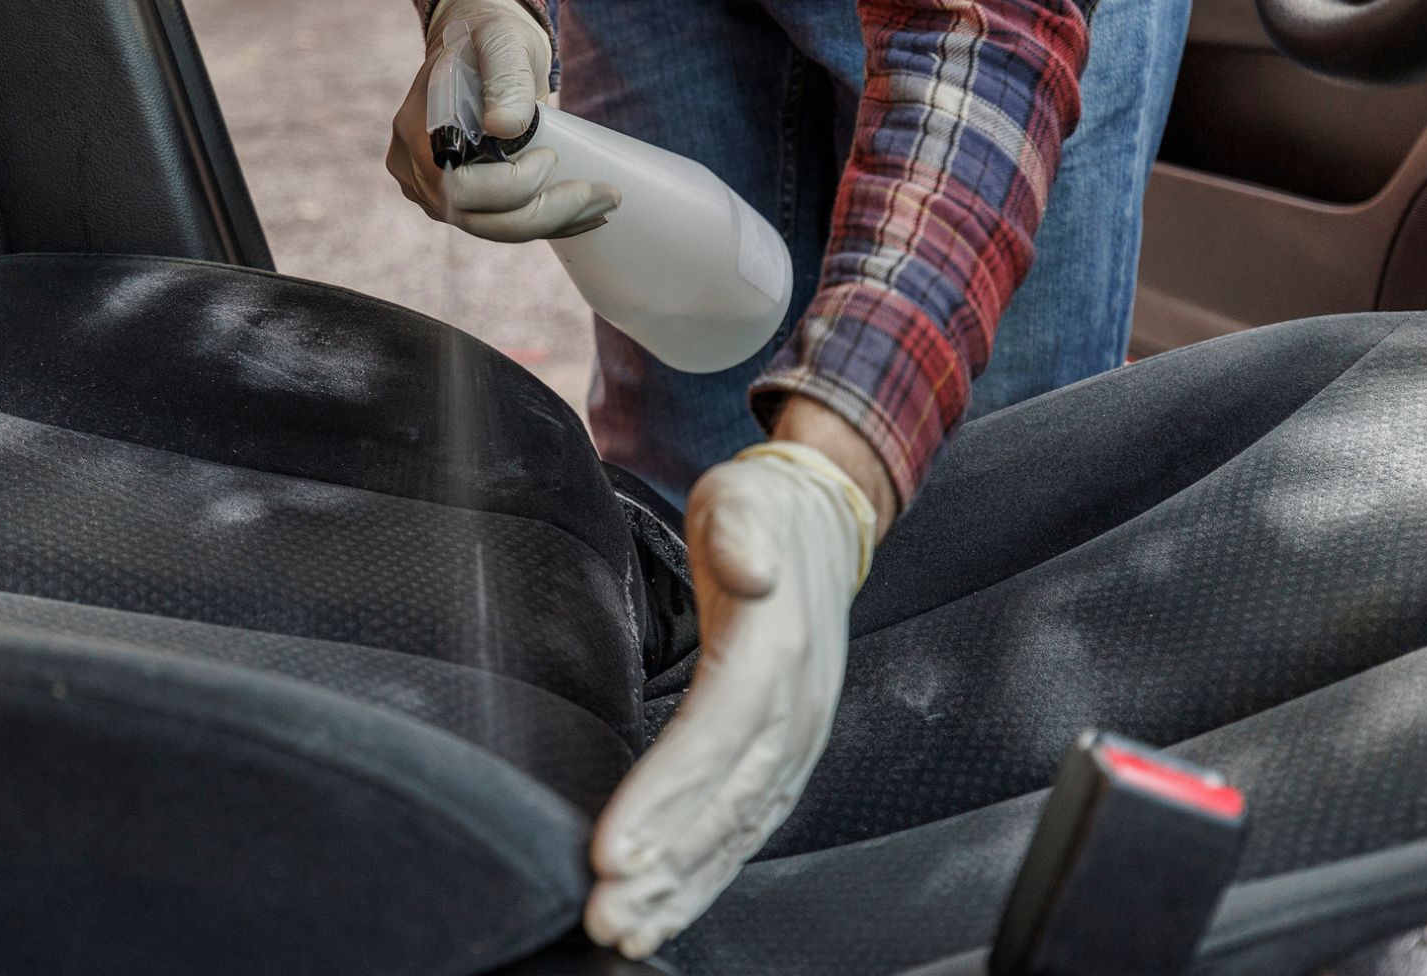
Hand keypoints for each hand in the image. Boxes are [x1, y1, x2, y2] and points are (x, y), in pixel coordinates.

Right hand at [387, 0, 619, 241]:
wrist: (481, 49)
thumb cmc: (490, 37)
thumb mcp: (501, 42)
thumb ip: (505, 79)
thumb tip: (504, 127)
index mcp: (417, 131)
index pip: (456, 187)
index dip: (509, 185)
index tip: (551, 157)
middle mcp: (415, 170)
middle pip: (477, 217)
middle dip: (544, 213)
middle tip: (604, 195)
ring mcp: (433, 191)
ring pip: (492, 228)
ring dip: (553, 222)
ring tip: (604, 204)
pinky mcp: (459, 201)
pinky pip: (500, 223)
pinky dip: (545, 222)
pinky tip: (585, 215)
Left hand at [584, 436, 880, 959]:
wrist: (819, 526)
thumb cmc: (762, 517)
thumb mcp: (743, 500)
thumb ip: (742, 532)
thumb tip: (749, 567)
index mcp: (778, 648)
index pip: (717, 734)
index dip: (668, 797)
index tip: (615, 848)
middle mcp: (795, 707)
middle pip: (727, 801)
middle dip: (667, 866)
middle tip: (606, 913)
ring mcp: (796, 738)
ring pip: (738, 829)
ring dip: (683, 885)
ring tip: (628, 926)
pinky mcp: (785, 756)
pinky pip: (746, 828)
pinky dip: (706, 875)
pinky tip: (666, 908)